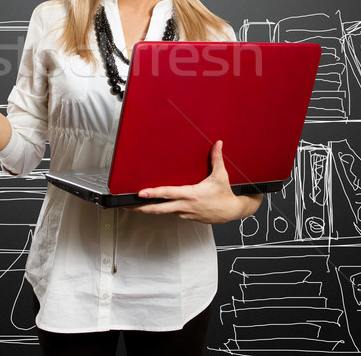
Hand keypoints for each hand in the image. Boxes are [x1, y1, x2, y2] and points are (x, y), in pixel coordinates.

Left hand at [128, 141, 263, 223]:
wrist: (233, 211)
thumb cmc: (225, 194)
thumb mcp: (221, 175)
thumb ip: (216, 158)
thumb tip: (218, 143)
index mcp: (191, 194)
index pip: (168, 194)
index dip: (153, 194)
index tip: (140, 193)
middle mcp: (185, 205)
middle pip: (159, 209)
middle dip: (141, 208)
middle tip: (127, 205)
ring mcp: (185, 213)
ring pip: (163, 212)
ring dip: (149, 209)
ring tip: (135, 206)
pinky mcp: (187, 217)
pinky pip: (171, 213)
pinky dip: (161, 210)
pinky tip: (153, 206)